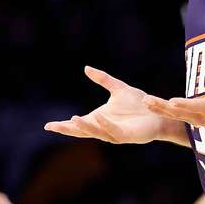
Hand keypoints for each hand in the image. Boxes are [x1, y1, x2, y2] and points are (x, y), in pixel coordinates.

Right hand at [45, 66, 165, 144]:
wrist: (157, 111)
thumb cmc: (138, 103)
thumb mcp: (118, 88)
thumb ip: (103, 79)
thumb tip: (86, 68)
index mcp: (99, 119)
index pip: (78, 124)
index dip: (63, 126)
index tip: (47, 126)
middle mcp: (104, 128)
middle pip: (82, 131)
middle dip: (68, 129)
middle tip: (53, 127)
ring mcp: (114, 133)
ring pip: (96, 132)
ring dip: (85, 127)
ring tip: (73, 119)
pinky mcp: (126, 135)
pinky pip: (113, 131)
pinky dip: (104, 124)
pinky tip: (97, 116)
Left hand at [144, 67, 204, 128]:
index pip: (196, 107)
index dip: (184, 105)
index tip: (172, 102)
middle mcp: (199, 116)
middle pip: (178, 113)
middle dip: (162, 108)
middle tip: (147, 101)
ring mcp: (193, 118)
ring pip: (172, 114)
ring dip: (158, 108)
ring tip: (145, 101)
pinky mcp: (189, 116)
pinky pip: (172, 114)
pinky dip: (160, 109)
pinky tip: (148, 103)